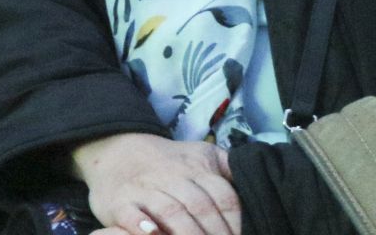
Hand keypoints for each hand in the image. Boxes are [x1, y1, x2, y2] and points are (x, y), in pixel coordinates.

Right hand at [71, 133, 241, 234]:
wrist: (114, 150)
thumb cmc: (166, 162)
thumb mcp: (201, 154)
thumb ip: (228, 167)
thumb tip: (261, 176)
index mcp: (196, 168)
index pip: (224, 197)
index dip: (236, 224)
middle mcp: (171, 177)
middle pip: (200, 207)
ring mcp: (144, 188)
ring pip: (171, 212)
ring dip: (188, 234)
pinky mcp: (119, 201)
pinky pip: (131, 214)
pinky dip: (143, 226)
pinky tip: (153, 234)